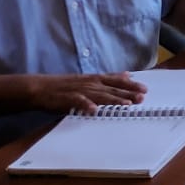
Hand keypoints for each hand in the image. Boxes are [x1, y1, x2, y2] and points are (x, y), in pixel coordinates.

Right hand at [26, 73, 147, 113]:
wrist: (39, 87)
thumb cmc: (64, 86)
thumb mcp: (88, 79)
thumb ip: (108, 78)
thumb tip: (127, 74)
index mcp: (94, 79)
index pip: (116, 80)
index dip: (131, 85)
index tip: (145, 89)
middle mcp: (89, 83)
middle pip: (112, 88)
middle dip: (128, 92)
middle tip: (142, 97)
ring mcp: (79, 90)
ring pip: (99, 95)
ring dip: (113, 99)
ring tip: (126, 104)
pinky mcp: (67, 98)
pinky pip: (78, 102)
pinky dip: (86, 105)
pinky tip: (95, 110)